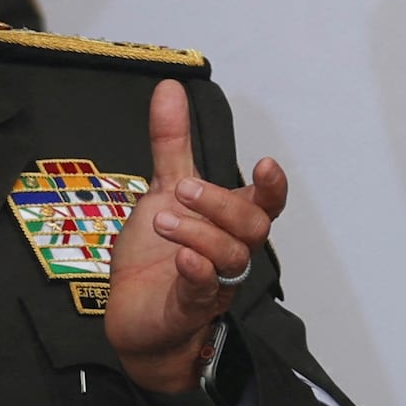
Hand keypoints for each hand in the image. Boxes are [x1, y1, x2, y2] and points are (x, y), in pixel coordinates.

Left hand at [104, 79, 289, 398]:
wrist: (133, 318)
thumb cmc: (154, 258)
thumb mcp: (162, 192)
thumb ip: (170, 144)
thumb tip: (170, 87)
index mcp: (229, 222)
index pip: (267, 202)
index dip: (272, 185)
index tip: (265, 163)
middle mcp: (230, 251)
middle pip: (254, 226)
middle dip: (223, 204)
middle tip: (183, 189)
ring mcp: (214, 283)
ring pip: (232, 257)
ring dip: (201, 234)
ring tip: (163, 220)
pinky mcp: (190, 309)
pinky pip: (206, 291)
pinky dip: (197, 271)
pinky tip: (181, 257)